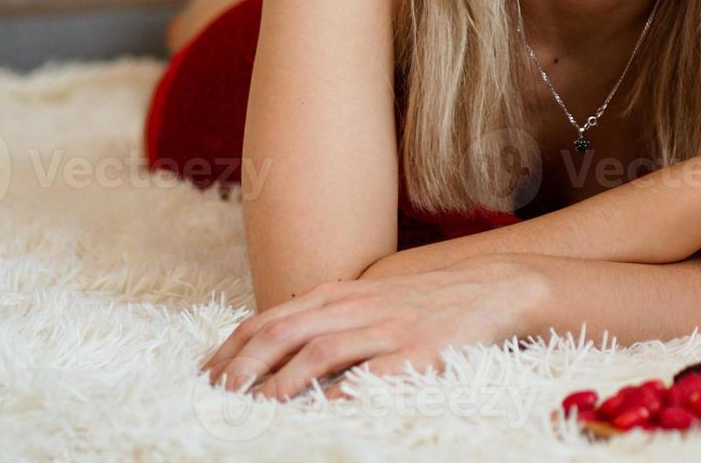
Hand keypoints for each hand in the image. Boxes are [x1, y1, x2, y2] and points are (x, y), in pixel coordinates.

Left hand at [199, 255, 541, 400]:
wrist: (494, 289)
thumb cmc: (427, 302)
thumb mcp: (370, 299)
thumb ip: (326, 317)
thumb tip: (275, 345)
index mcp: (340, 294)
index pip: (269, 319)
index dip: (232, 348)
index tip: (205, 377)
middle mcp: (357, 306)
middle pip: (284, 333)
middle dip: (244, 367)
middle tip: (217, 397)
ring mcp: (387, 327)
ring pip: (320, 350)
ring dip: (281, 382)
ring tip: (256, 409)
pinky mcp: (417, 351)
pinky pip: (372, 372)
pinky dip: (341, 392)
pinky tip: (319, 411)